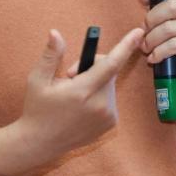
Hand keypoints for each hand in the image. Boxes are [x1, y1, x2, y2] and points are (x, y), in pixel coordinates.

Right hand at [0, 27, 142, 175]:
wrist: (40, 143)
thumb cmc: (37, 109)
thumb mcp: (37, 80)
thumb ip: (50, 56)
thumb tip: (55, 33)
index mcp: (82, 91)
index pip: (110, 64)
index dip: (125, 46)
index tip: (138, 32)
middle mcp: (99, 105)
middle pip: (108, 71)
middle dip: (93, 65)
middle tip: (70, 75)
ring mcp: (107, 116)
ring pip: (109, 84)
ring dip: (97, 81)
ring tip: (75, 93)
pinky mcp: (111, 124)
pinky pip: (110, 98)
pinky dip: (100, 95)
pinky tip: (83, 104)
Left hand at [134, 0, 175, 89]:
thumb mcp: (170, 21)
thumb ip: (155, 4)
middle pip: (171, 6)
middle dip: (151, 19)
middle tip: (144, 31)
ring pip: (169, 28)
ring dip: (151, 39)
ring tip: (146, 47)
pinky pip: (173, 45)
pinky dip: (158, 52)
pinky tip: (153, 57)